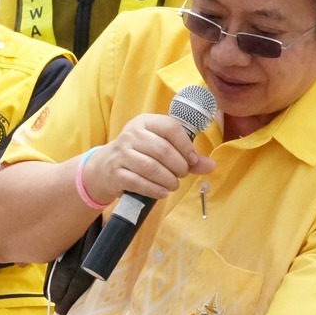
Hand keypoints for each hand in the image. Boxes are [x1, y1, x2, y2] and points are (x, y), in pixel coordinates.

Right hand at [84, 113, 214, 205]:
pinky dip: (154, 189)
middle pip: (162, 150)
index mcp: (145, 122)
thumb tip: (211, 166)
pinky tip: (163, 193)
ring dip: (168, 179)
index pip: (170, 128)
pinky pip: (138, 182)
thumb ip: (186, 156)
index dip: (185, 146)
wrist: (105, 167)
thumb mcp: (160, 148)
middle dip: (178, 166)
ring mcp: (121, 154)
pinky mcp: (116, 173)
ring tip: (173, 185)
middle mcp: (131, 134)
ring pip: (150, 167)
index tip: (192, 160)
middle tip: (182, 174)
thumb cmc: (139, 155)